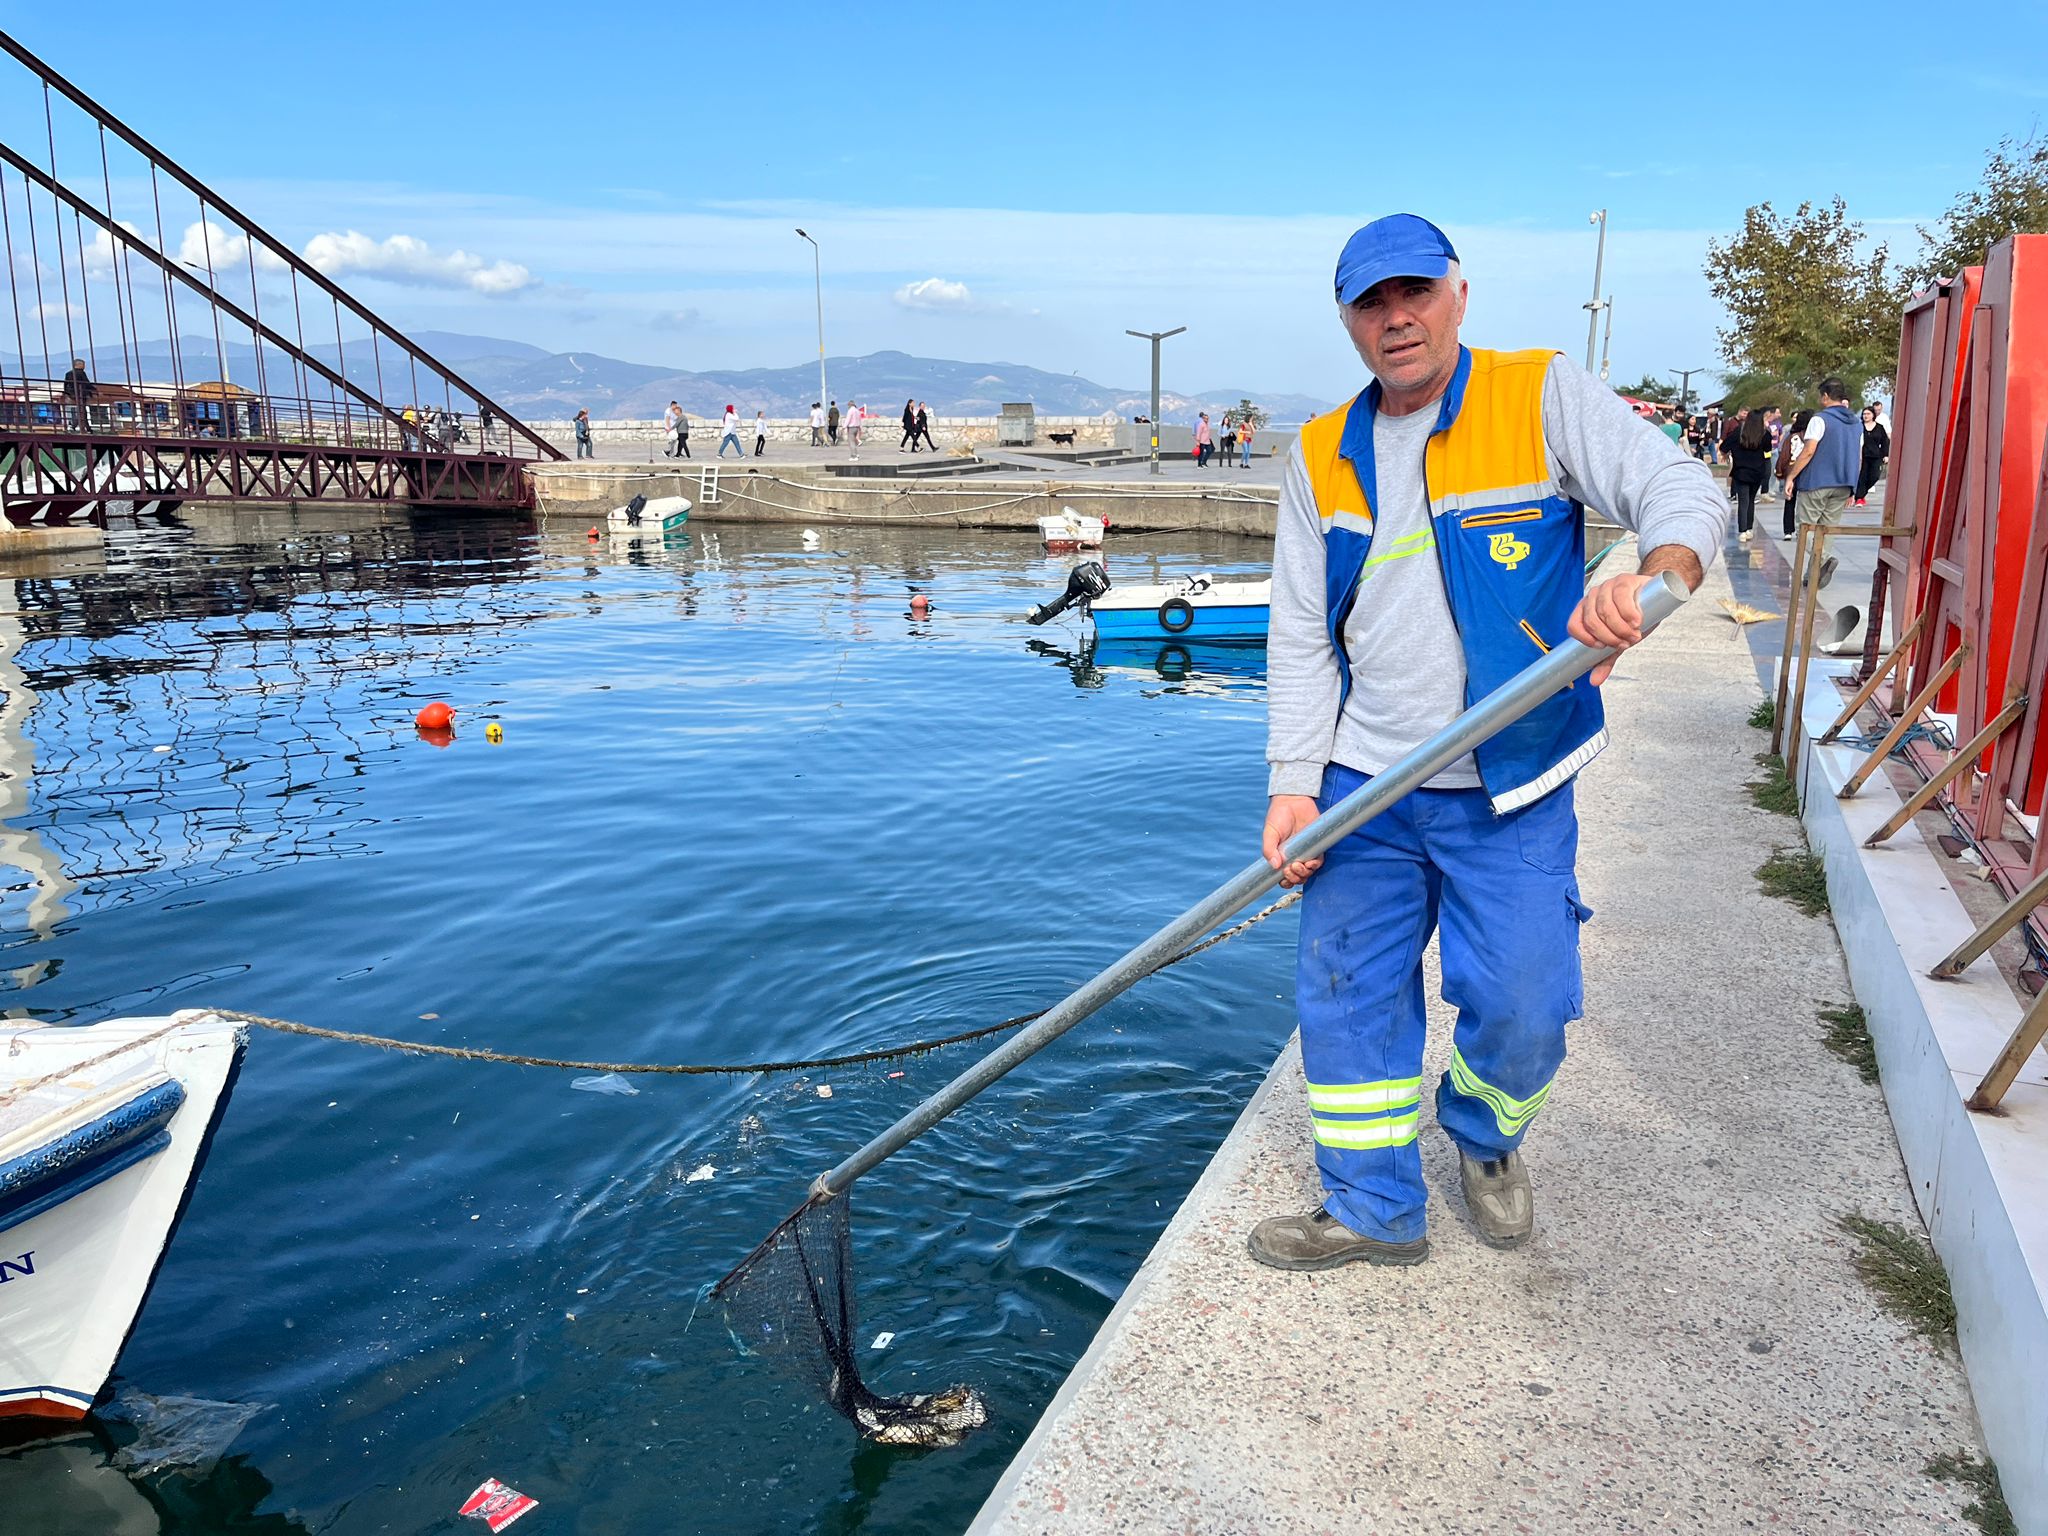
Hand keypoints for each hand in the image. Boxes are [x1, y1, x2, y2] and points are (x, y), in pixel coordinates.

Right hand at [1263, 795, 1323, 887]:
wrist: (1293, 801)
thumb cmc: (1278, 816)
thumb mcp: (1270, 833)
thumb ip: (1269, 849)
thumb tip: (1274, 866)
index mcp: (1281, 857)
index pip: (1283, 877)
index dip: (1285, 882)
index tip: (1283, 876)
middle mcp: (1294, 858)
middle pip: (1297, 878)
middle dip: (1294, 878)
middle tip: (1290, 868)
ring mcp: (1306, 853)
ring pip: (1308, 873)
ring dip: (1304, 874)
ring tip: (1299, 865)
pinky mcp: (1317, 847)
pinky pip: (1319, 862)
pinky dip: (1315, 866)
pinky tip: (1310, 862)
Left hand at [1568, 571, 1653, 685]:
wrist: (1656, 599)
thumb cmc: (1633, 619)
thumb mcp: (1618, 640)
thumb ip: (1606, 658)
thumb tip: (1594, 682)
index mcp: (1585, 610)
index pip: (1574, 625)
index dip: (1586, 639)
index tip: (1603, 647)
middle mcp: (1593, 596)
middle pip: (1592, 620)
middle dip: (1609, 636)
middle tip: (1625, 643)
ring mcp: (1607, 586)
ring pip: (1605, 609)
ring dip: (1620, 627)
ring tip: (1634, 635)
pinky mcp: (1624, 580)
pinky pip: (1620, 595)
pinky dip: (1628, 612)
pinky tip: (1636, 621)